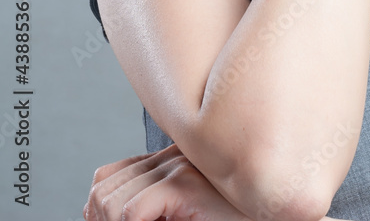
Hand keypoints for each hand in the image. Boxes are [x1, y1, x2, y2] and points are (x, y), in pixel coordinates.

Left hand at [82, 144, 249, 219]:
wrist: (273, 213)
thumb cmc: (230, 217)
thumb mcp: (181, 210)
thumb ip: (152, 202)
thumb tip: (96, 210)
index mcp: (171, 157)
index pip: (108, 175)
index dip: (96, 209)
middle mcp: (174, 154)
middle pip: (102, 186)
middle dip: (100, 220)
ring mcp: (180, 166)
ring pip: (110, 200)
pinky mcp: (186, 185)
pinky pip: (131, 211)